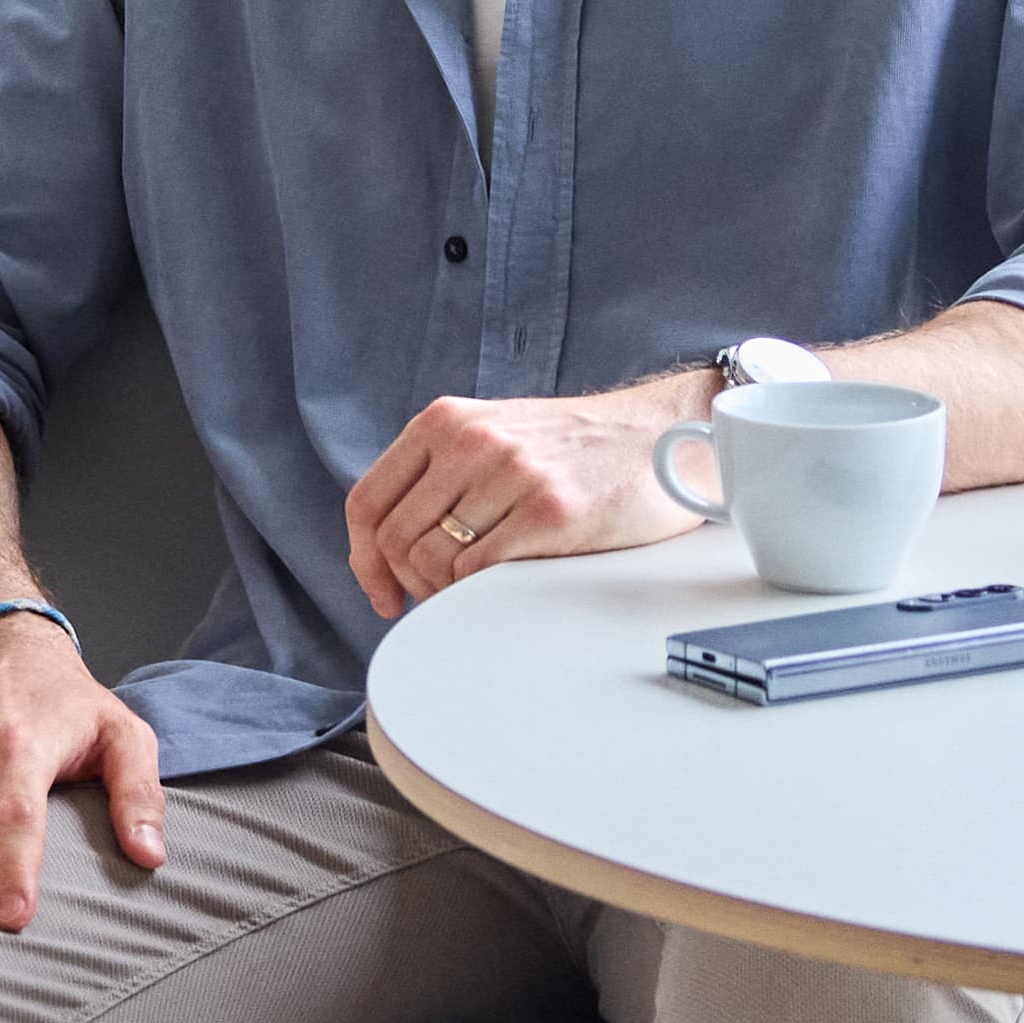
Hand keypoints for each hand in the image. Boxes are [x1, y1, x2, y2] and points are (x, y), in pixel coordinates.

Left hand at [343, 381, 707, 618]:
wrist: (659, 434)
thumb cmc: (577, 447)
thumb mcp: (492, 435)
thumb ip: (440, 472)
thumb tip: (391, 542)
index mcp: (444, 422)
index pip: (367, 501)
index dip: (364, 560)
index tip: (380, 592)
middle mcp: (470, 442)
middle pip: (396, 540)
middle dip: (409, 584)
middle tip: (438, 599)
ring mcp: (511, 475)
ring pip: (434, 561)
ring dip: (445, 593)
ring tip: (474, 592)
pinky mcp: (550, 511)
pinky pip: (480, 572)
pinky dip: (478, 593)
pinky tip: (500, 589)